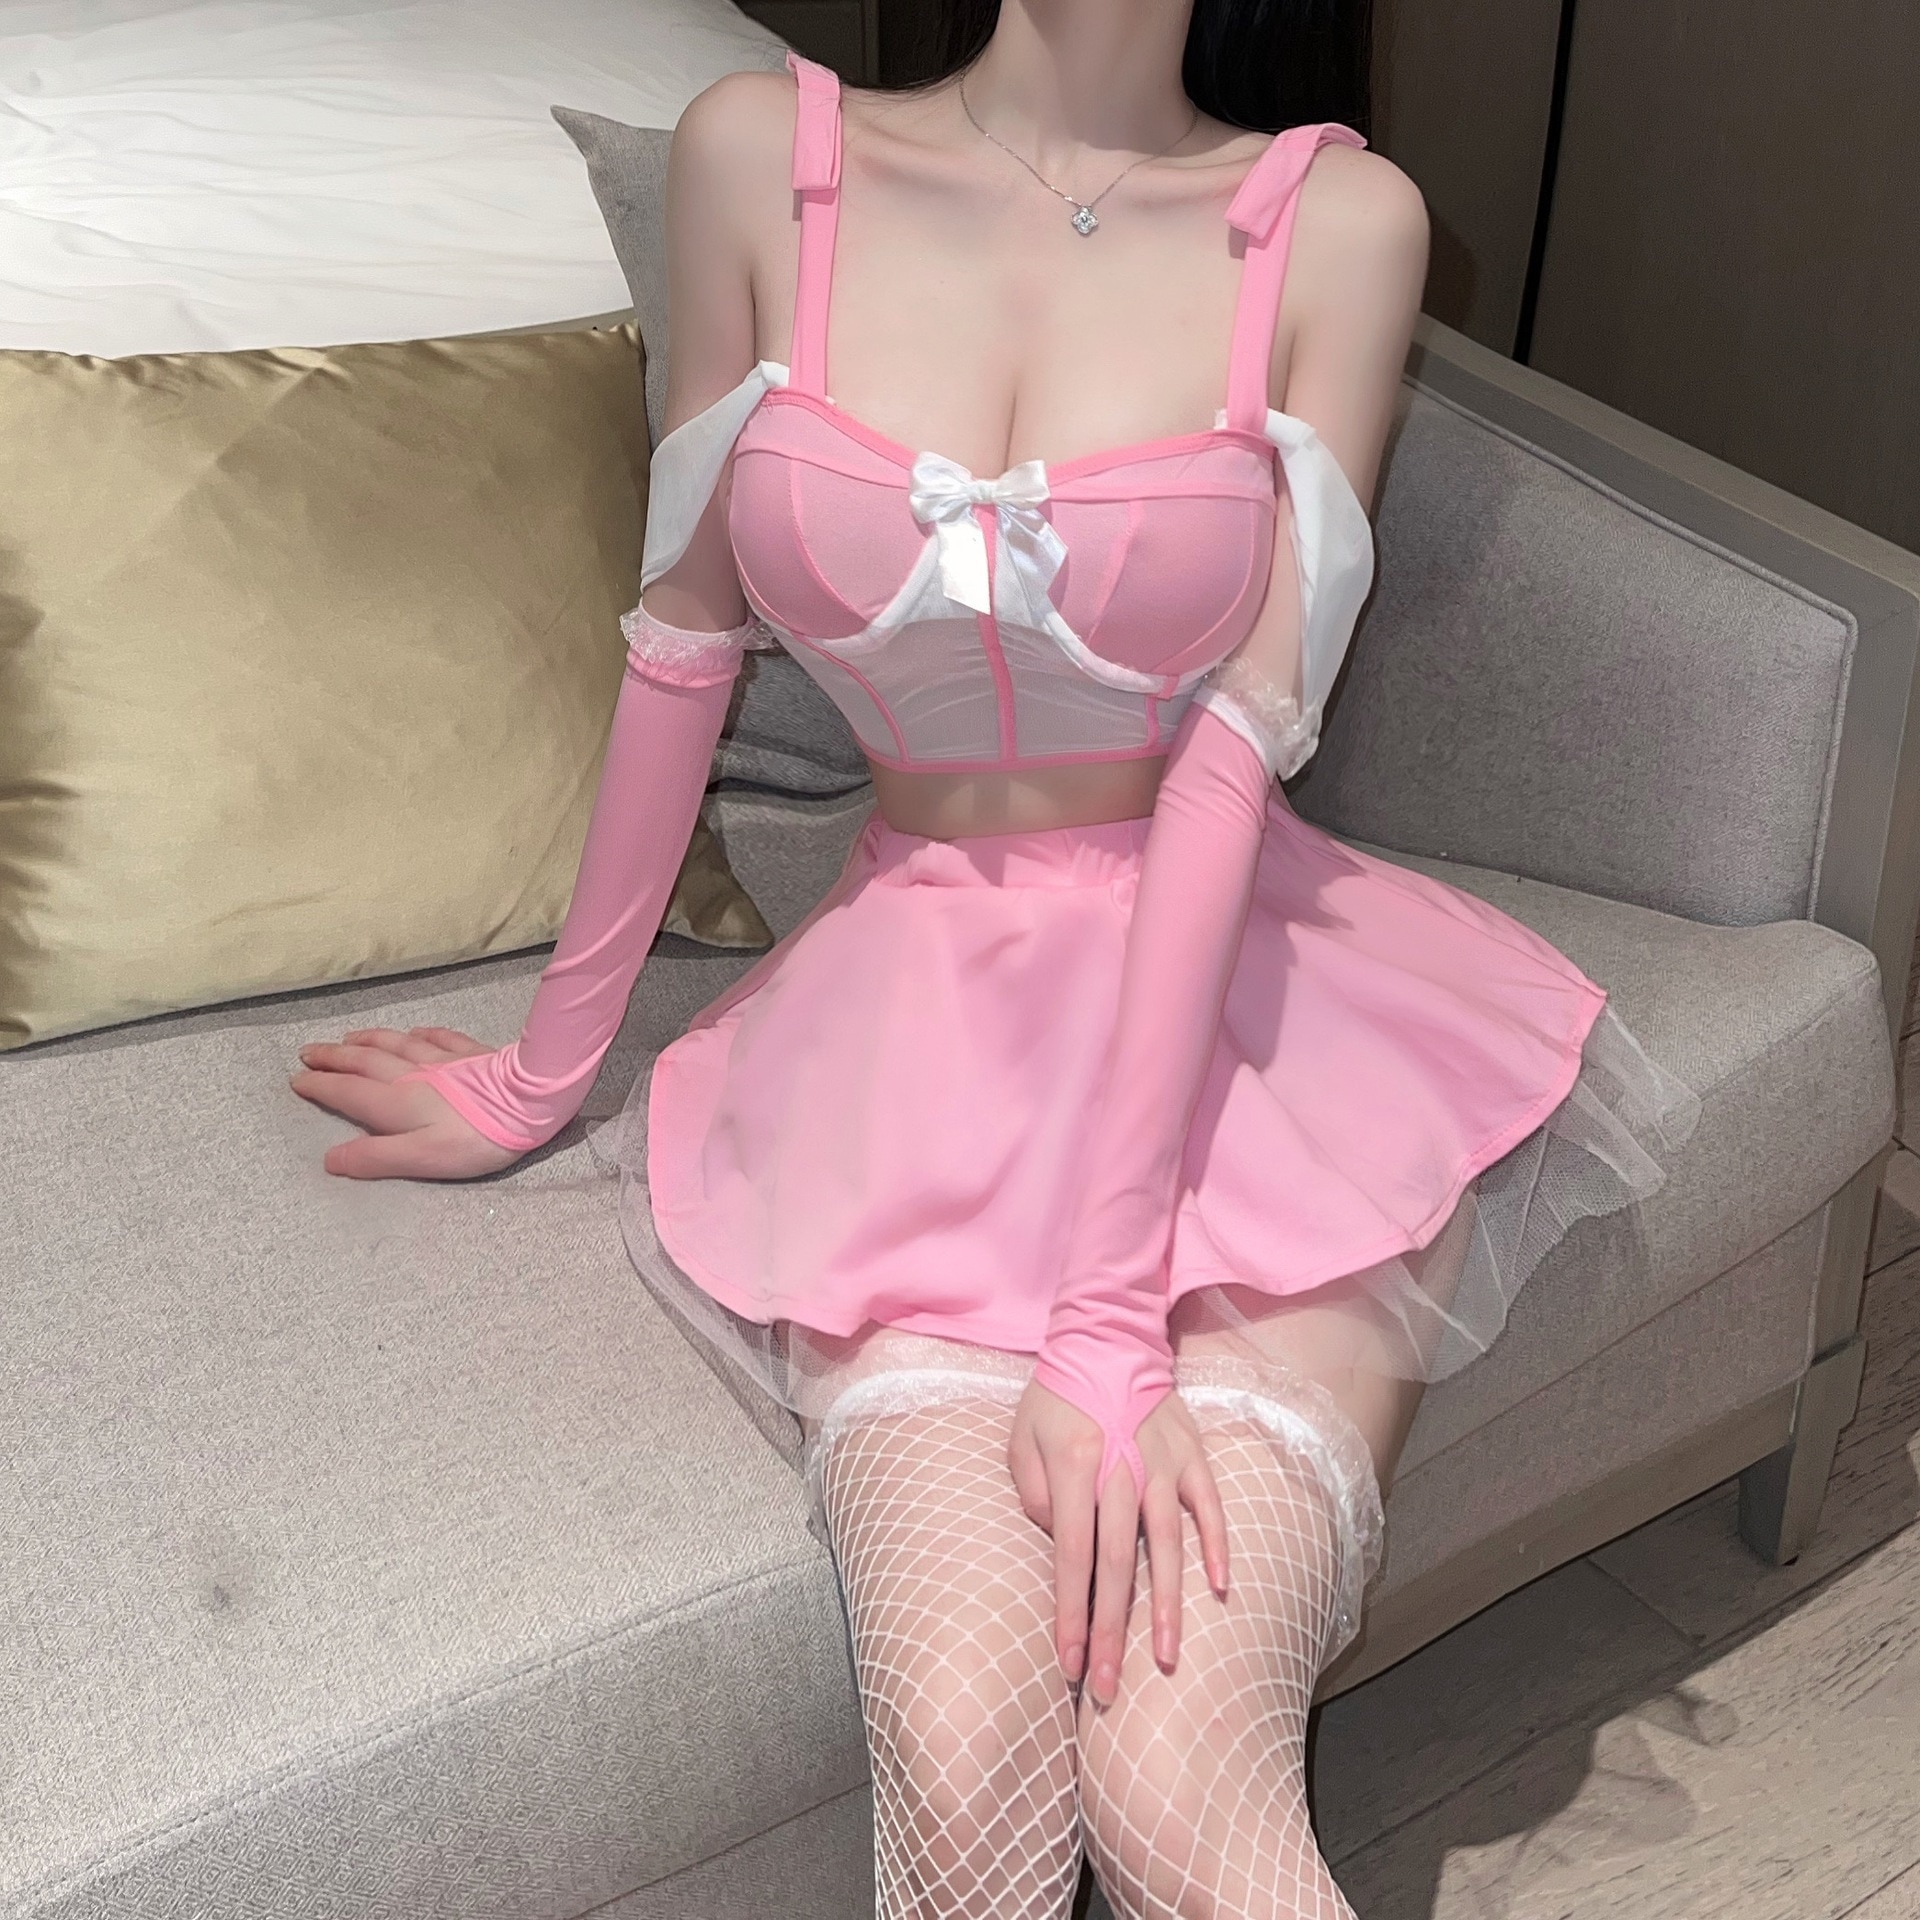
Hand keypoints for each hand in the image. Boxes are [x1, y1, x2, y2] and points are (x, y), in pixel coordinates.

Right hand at [289, 1027, 521, 1180]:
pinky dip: (420, 1033)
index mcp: (395, 1102)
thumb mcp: (421, 1158)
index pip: (347, 1091)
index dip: (320, 1086)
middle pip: (364, 1061)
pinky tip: (416, 1030)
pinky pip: (438, 1037)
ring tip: (348, 1037)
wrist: (528, 1101)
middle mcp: (412, 1074)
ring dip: (368, 1040)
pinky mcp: (471, 1052)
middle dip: (333, 1056)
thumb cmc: (475, 1137)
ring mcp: (442, 1059)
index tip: (296, 1080)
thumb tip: (330, 1158)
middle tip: (308, 1052)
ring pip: (396, 1044)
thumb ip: (375, 1158)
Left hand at [1009, 1378, 1228, 1708]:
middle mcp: (1122, 1466)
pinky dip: (1216, 1545)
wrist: (1107, 1337)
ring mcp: (1163, 1460)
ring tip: (1165, 1659)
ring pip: (1167, 1544)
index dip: (1070, 1613)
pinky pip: (1209, 1506)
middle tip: (1107, 1688)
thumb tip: (1061, 1546)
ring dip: (1167, 1605)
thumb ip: (1032, 1495)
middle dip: (1111, 1630)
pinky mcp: (1192, 1453)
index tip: (1068, 1663)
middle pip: (1117, 1563)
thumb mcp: (1020, 1438)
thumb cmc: (1056, 1396)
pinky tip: (1221, 1588)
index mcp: (1074, 1464)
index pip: (1072, 1554)